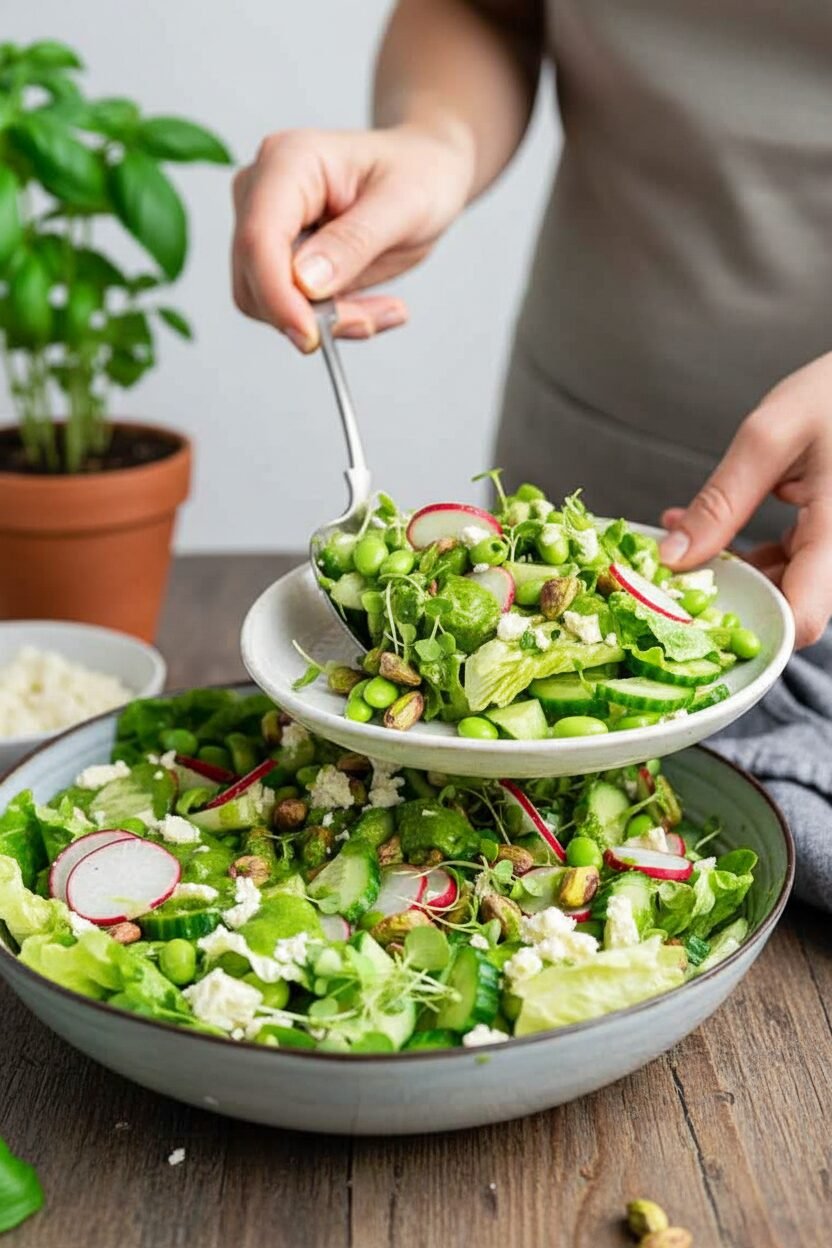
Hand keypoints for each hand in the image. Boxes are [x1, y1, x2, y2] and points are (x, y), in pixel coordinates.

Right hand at [231, 122, 474, 350]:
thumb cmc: (417, 174)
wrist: (424, 172)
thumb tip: (305, 281)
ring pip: (267, 303)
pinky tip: (368, 308)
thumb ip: (354, 242)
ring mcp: (265, 225)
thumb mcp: (404, 205)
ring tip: (380, 310)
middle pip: (255, 278)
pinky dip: (330, 322)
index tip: (311, 335)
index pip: (259, 238)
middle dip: (309, 315)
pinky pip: (287, 310)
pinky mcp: (276, 258)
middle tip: (371, 318)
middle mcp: (263, 190)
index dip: (277, 295)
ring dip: (326, 322)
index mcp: (288, 161)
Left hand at [659, 352, 831, 647]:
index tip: (697, 622)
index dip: (753, 634)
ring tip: (682, 542)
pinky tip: (708, 530)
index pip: (803, 620)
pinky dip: (745, 553)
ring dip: (729, 572)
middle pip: (785, 607)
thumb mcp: (768, 438)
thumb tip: (673, 557)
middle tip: (673, 578)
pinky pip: (785, 562)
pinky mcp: (825, 535)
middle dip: (726, 597)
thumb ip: (720, 502)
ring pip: (781, 586)